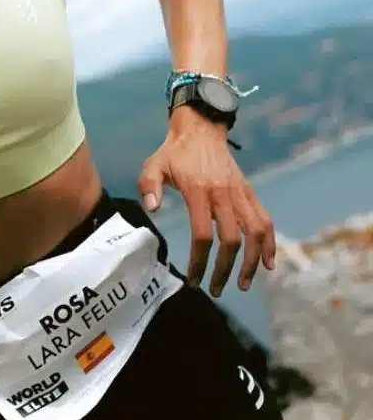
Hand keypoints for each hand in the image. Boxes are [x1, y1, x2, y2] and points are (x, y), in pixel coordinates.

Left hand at [137, 110, 275, 296]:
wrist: (201, 130)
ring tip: (244, 284)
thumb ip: (149, 187)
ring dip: (252, 262)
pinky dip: (270, 243)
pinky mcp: (249, 192)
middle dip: (225, 269)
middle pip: (231, 239)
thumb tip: (152, 210)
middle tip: (214, 289)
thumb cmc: (173, 153)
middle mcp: (224, 194)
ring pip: (255, 233)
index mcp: (199, 191)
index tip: (193, 280)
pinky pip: (265, 220)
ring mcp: (240, 194)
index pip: (203, 234)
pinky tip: (268, 263)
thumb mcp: (153, 165)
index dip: (200, 261)